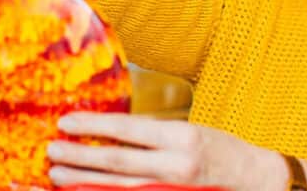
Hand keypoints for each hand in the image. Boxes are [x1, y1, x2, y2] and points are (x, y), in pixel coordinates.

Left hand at [46, 113, 286, 189]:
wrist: (256, 181)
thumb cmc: (221, 150)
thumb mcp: (190, 130)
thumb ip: (154, 133)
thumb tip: (109, 129)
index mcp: (181, 138)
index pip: (129, 130)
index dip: (94, 126)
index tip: (66, 122)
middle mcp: (176, 166)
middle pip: (118, 164)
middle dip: (80, 158)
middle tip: (51, 151)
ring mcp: (173, 189)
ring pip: (120, 188)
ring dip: (85, 181)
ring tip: (58, 174)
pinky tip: (86, 190)